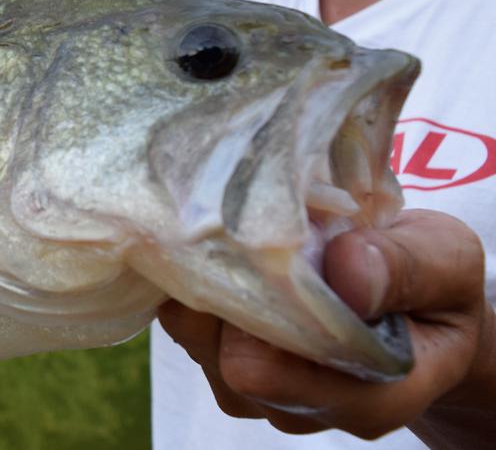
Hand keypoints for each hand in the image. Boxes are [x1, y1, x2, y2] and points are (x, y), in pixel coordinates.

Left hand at [159, 210, 495, 445]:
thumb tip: (348, 273)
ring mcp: (257, 390)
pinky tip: (224, 244)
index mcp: (376, 395)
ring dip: (211, 280)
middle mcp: (307, 406)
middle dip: (235, 289)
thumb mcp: (445, 258)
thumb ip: (407, 266)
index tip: (278, 243)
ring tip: (244, 230)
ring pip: (197, 338)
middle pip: (231, 360)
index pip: (288, 375)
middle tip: (250, 221)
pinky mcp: (218, 359)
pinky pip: (183, 319)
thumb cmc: (427, 280)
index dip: (268, 311)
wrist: (407, 298)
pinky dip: (194, 278)